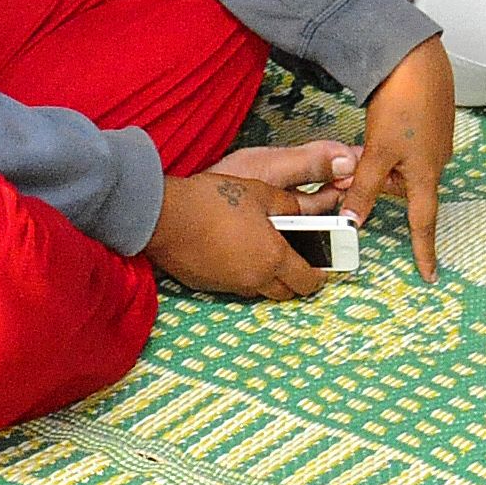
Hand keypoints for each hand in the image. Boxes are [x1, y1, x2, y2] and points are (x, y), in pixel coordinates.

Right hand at [144, 167, 320, 300]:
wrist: (164, 215)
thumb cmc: (212, 200)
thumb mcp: (259, 192)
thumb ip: (287, 206)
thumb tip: (300, 213)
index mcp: (273, 257)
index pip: (307, 281)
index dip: (318, 276)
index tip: (321, 267)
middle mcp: (255, 279)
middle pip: (286, 292)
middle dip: (295, 279)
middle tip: (294, 259)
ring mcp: (231, 285)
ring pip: (261, 290)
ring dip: (268, 278)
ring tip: (260, 251)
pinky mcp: (209, 286)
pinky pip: (235, 285)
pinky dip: (241, 274)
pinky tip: (232, 251)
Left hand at [335, 38, 451, 277]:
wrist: (418, 58)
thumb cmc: (402, 104)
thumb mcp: (377, 151)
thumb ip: (364, 188)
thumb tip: (353, 222)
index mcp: (425, 174)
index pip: (423, 223)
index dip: (424, 251)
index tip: (429, 276)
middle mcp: (435, 162)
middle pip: (404, 191)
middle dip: (378, 187)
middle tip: (351, 175)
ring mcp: (434, 142)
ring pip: (401, 168)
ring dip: (380, 165)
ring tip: (363, 145)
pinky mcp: (429, 124)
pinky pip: (406, 149)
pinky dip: (388, 149)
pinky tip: (379, 128)